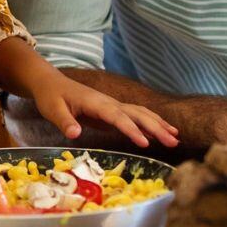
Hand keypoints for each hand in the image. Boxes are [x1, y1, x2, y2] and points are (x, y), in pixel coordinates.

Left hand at [25, 73, 178, 148]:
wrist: (51, 83)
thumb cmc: (51, 97)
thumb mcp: (52, 110)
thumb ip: (64, 122)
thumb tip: (75, 134)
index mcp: (96, 103)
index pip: (117, 117)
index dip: (131, 130)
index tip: (144, 143)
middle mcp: (109, 103)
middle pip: (137, 114)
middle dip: (156, 128)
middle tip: (173, 143)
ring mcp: (113, 106)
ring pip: (141, 114)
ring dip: (158, 125)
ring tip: (176, 138)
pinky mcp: (113, 112)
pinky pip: (136, 117)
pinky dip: (151, 123)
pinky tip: (162, 132)